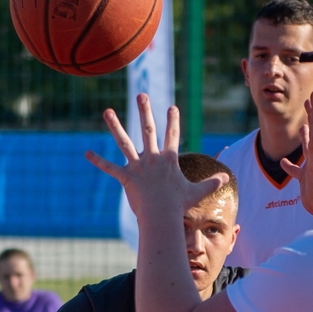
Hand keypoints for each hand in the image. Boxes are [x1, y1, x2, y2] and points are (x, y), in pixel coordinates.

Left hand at [85, 95, 227, 221]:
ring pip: (124, 142)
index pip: (172, 135)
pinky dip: (98, 161)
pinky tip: (86, 153)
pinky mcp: (126, 178)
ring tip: (107, 111)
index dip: (173, 120)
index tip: (171, 106)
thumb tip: (226, 177)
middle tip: (142, 95)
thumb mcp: (197, 192)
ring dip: (115, 126)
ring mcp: (138, 167)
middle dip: (145, 111)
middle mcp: (153, 158)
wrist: (162, 217)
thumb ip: (211, 183)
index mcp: (169, 160)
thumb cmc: (179, 205)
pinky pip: (110, 168)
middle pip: (148, 129)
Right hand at [281, 91, 312, 227]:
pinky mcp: (305, 177)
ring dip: (304, 136)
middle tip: (309, 100)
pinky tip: (282, 162)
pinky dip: (290, 165)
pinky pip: (296, 169)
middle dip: (311, 115)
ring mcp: (311, 165)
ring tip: (302, 126)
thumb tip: (310, 126)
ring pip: (306, 146)